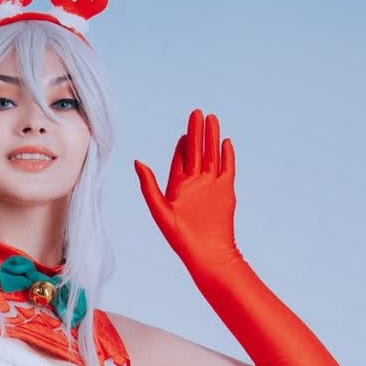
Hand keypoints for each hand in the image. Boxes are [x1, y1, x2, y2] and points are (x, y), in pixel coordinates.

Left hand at [134, 108, 240, 275]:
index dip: (182, 144)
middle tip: (197, 112)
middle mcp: (194, 184)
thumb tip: (137, 161)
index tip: (184, 131)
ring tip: (213, 118)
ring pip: (212, 155)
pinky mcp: (226, 191)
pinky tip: (226, 142)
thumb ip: (149, 186)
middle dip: (196, 132)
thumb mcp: (160, 210)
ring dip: (212, 138)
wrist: (208, 253)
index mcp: (178, 187)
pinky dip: (227, 155)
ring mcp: (211, 186)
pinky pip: (227, 168)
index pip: (180, 159)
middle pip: (196, 152)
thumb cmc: (181, 238)